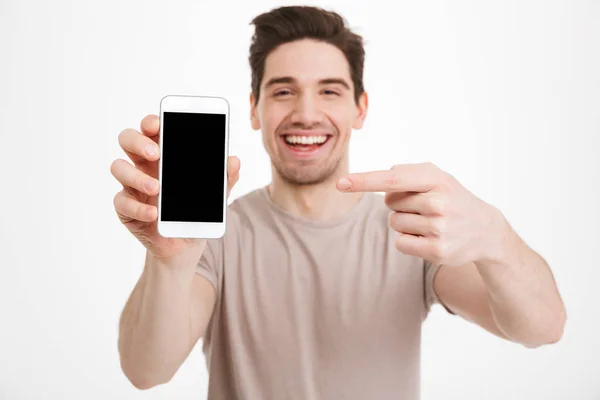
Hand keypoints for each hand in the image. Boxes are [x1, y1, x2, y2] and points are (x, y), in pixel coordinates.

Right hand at [110, 114, 240, 259]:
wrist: (185, 242)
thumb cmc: (195, 208)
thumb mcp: (215, 193)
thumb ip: (224, 177)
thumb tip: (234, 161)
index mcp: (163, 153)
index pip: (151, 128)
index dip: (151, 122)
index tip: (158, 124)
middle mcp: (143, 164)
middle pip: (127, 139)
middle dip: (138, 141)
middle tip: (156, 153)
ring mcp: (131, 185)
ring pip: (118, 167)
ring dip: (136, 176)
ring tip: (157, 188)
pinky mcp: (125, 208)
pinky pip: (121, 202)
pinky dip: (138, 207)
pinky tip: (154, 214)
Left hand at [337, 162, 506, 265]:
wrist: (485, 230)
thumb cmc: (452, 198)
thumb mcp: (437, 178)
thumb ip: (408, 173)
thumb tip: (382, 178)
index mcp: (437, 179)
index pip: (392, 179)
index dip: (364, 181)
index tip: (341, 183)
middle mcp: (439, 202)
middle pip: (389, 202)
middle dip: (400, 204)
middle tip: (426, 207)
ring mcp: (439, 228)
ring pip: (394, 223)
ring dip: (405, 223)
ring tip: (430, 222)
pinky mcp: (437, 250)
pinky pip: (401, 243)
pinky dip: (409, 240)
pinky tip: (429, 237)